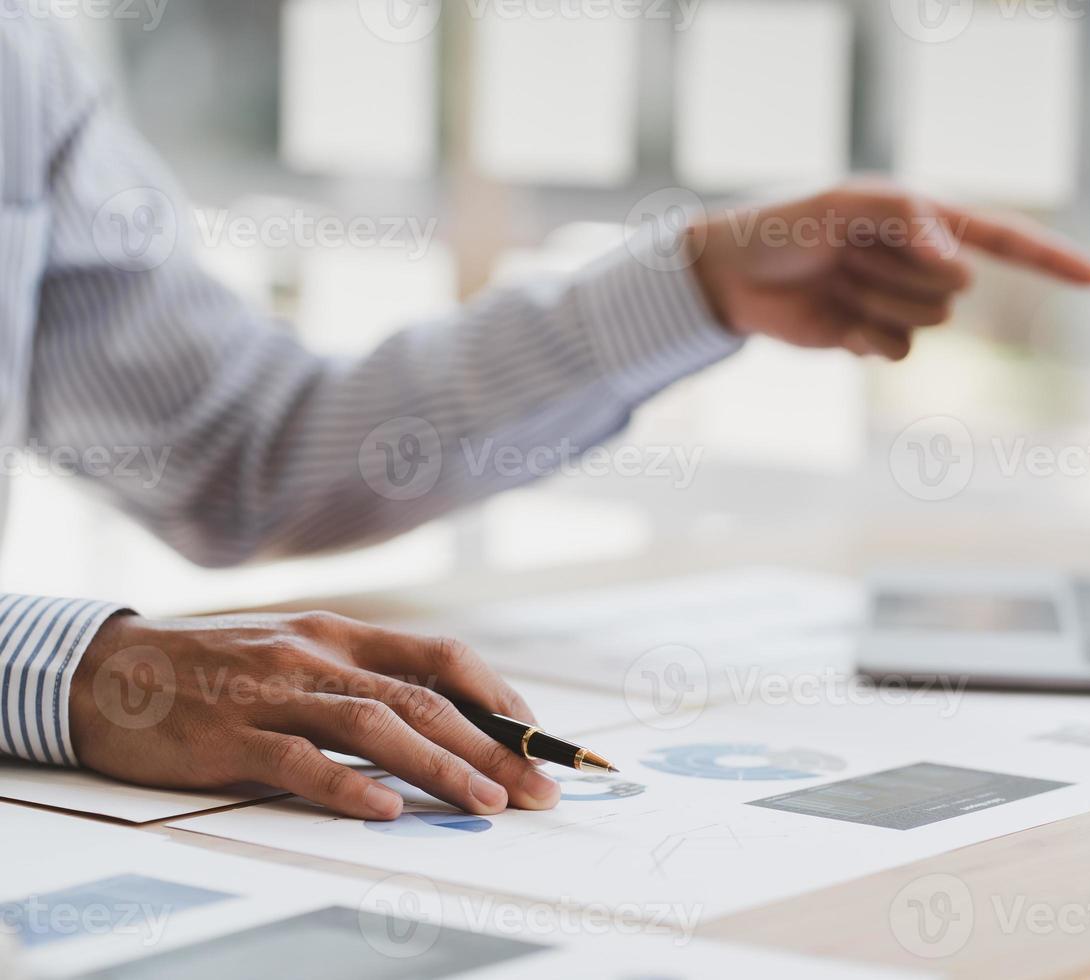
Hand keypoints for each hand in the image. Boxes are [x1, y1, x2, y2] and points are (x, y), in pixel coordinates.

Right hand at [69, 612, 560, 818]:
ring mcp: (273, 692)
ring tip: (487, 804)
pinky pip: (298, 761)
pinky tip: (386, 810)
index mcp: (341, 635)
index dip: (499, 697)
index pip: (441, 658)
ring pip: (374, 725)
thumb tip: (444, 722)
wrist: (107, 670)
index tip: (539, 738)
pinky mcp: (230, 735)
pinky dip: (346, 787)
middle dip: (491, 746)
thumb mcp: (298, 655)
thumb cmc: (216, 669)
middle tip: (539, 788)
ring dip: (440, 767)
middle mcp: (317, 656)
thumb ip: (360, 680)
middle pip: (423, 699)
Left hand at [689, 182, 1089, 359]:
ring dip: (880, 303)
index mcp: (924, 220)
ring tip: (839, 281)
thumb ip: (905, 217)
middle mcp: (921, 263)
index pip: (1002, 238)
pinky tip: (838, 321)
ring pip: (930, 324)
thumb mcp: (843, 203)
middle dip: (901, 274)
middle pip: (955, 289)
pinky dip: (869, 339)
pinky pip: (899, 353)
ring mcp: (900, 304)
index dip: (1048, 258)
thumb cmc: (787, 225)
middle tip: (849, 255)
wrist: (735, 277)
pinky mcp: (875, 341)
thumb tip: (956, 260)